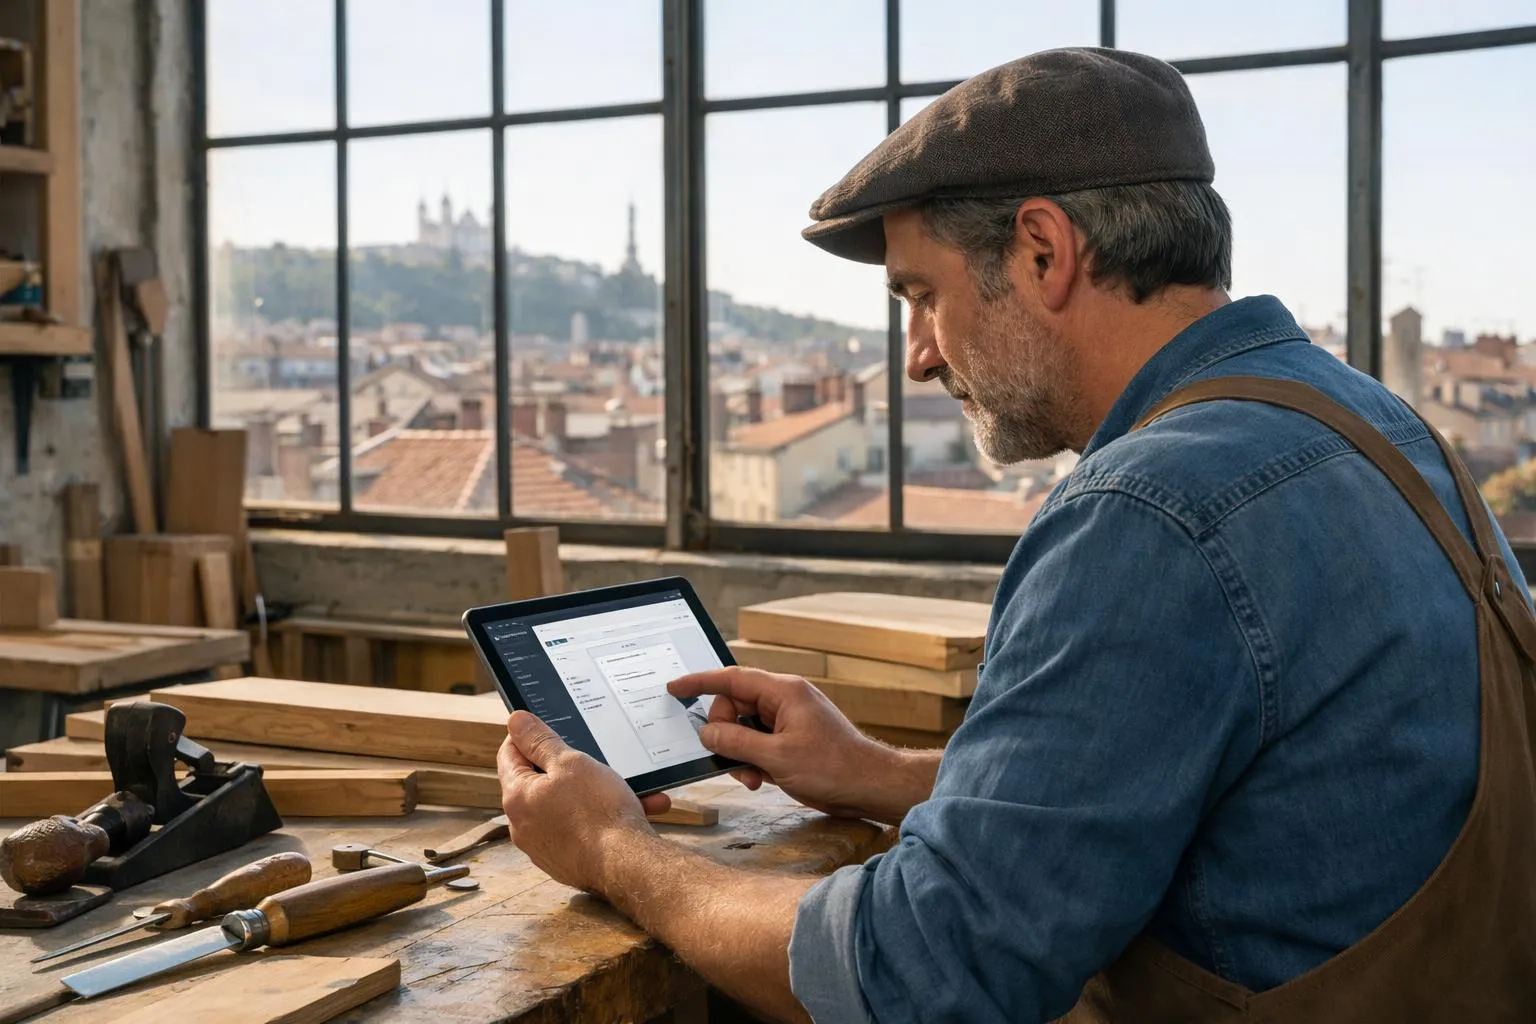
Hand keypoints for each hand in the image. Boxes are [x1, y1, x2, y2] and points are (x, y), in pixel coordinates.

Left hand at [496, 712, 670, 891]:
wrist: (626, 867)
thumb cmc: (598, 813)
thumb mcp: (571, 763)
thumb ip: (540, 741)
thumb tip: (515, 721)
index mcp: (517, 797)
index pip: (509, 754)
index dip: (528, 736)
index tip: (549, 728)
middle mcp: (523, 825)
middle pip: (540, 782)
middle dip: (570, 766)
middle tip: (594, 757)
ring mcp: (545, 846)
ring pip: (567, 806)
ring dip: (596, 792)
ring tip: (627, 786)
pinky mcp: (567, 860)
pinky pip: (582, 829)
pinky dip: (602, 817)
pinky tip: (635, 809)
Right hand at [669, 666, 925, 822]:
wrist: (870, 786)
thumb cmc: (833, 767)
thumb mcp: (776, 757)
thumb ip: (736, 742)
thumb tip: (707, 733)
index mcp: (783, 691)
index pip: (731, 678)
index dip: (699, 682)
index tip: (674, 687)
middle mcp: (784, 701)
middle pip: (734, 707)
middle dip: (725, 735)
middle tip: (731, 761)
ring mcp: (788, 721)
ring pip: (743, 729)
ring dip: (739, 754)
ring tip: (750, 778)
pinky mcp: (790, 741)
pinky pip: (757, 743)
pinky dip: (751, 761)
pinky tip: (759, 780)